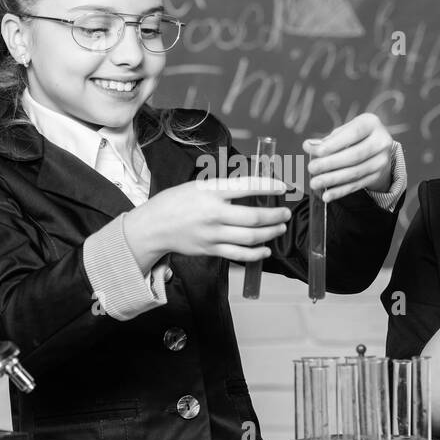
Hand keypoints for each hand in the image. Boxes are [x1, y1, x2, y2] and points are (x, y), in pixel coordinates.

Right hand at [124, 177, 290, 269]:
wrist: (153, 226)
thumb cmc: (176, 202)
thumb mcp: (199, 186)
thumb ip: (224, 188)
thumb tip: (254, 188)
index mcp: (211, 191)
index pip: (247, 186)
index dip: (269, 186)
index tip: (283, 187)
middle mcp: (213, 213)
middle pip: (253, 217)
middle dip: (275, 215)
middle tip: (285, 213)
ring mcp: (212, 234)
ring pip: (250, 237)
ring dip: (270, 233)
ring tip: (279, 228)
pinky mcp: (210, 249)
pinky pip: (239, 254)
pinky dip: (256, 254)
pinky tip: (265, 250)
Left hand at [304, 113, 395, 201]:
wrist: (377, 150)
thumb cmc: (354, 137)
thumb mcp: (343, 132)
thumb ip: (327, 140)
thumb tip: (308, 146)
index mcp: (371, 124)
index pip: (353, 133)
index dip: (334, 144)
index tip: (316, 152)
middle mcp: (381, 142)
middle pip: (354, 155)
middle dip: (330, 163)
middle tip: (311, 168)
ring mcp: (381, 161)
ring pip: (355, 173)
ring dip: (332, 179)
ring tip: (315, 183)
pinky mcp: (377, 176)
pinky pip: (356, 185)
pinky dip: (340, 191)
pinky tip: (327, 195)